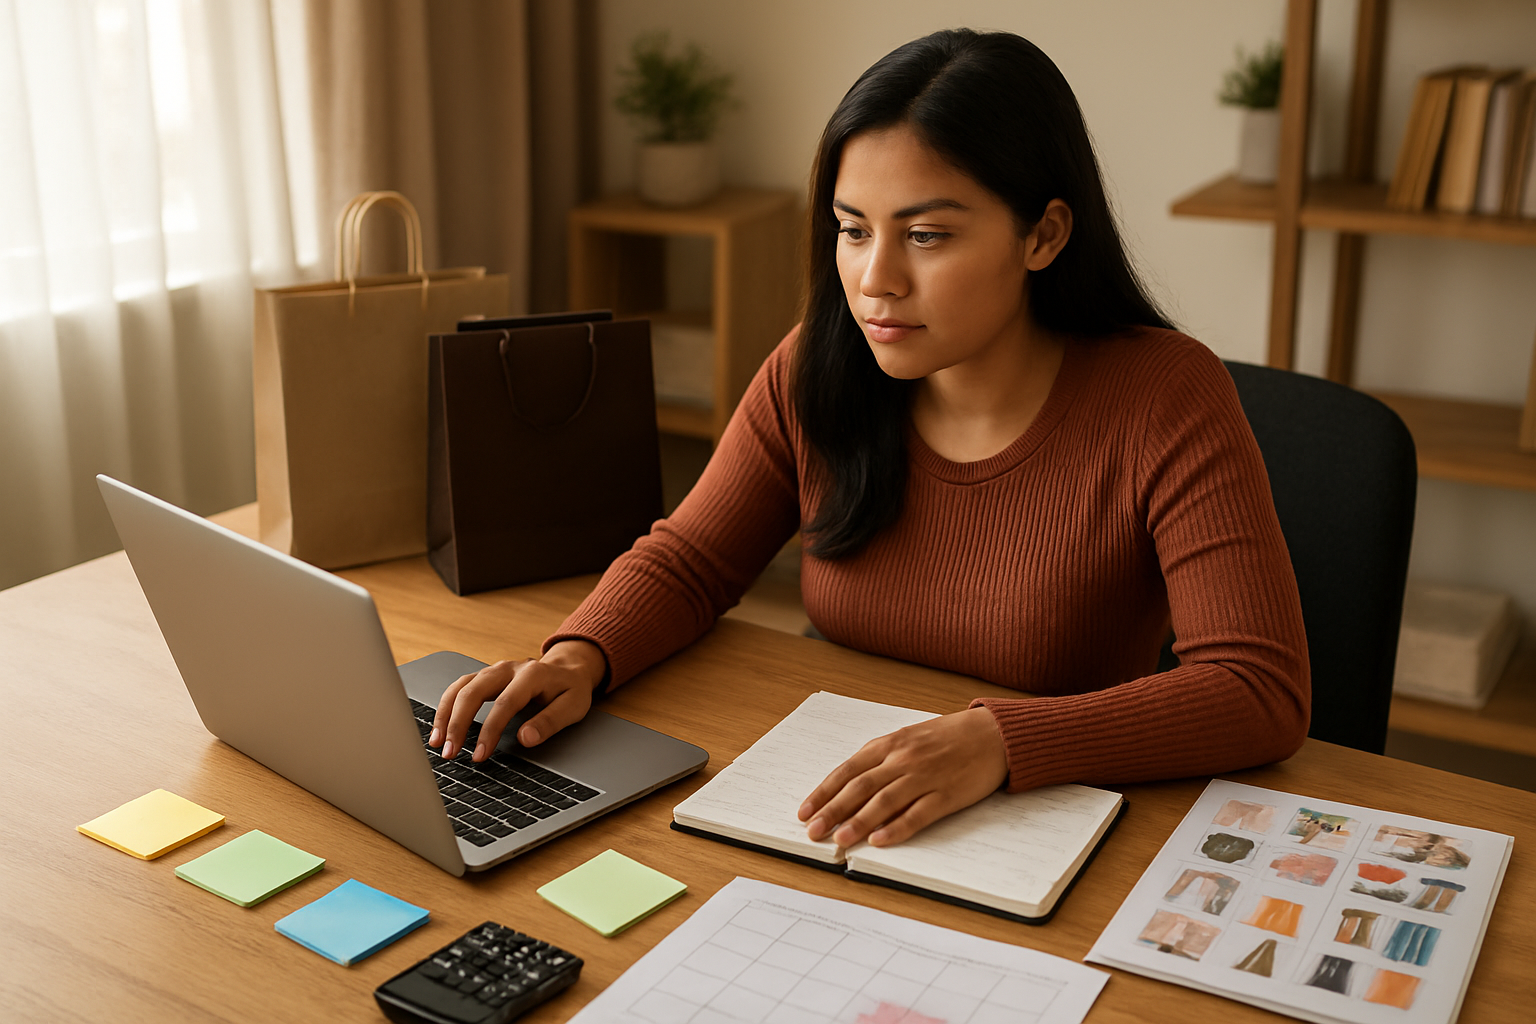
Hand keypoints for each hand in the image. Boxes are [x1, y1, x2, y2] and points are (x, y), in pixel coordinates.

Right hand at [429, 640, 605, 760]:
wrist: (568, 668)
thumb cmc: (571, 690)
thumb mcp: (573, 707)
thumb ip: (550, 722)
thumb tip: (526, 738)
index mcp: (531, 675)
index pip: (505, 703)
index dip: (490, 731)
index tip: (479, 755)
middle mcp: (508, 669)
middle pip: (474, 691)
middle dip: (458, 723)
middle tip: (450, 752)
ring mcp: (493, 671)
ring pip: (461, 687)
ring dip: (445, 714)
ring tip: (437, 743)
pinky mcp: (485, 676)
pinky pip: (459, 688)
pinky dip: (446, 707)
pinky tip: (440, 728)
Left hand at [797, 707, 1007, 847]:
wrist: (993, 733)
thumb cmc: (948, 737)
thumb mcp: (908, 738)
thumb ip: (882, 759)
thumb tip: (850, 786)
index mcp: (890, 744)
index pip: (847, 770)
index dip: (824, 792)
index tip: (805, 811)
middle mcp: (903, 759)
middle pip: (860, 787)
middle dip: (832, 810)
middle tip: (813, 831)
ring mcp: (925, 776)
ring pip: (884, 801)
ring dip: (859, 821)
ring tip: (840, 839)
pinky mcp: (947, 794)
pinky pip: (918, 813)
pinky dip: (897, 828)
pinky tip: (881, 840)